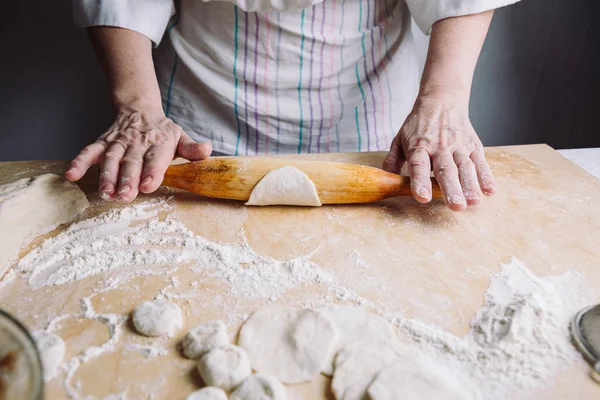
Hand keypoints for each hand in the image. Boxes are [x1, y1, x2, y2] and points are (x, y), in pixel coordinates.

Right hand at [65, 105, 211, 201]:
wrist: (139, 108)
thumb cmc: (162, 131)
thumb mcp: (180, 137)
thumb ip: (192, 149)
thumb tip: (208, 150)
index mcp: (159, 143)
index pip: (156, 158)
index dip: (152, 171)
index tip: (149, 185)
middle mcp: (137, 143)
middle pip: (131, 162)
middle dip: (127, 179)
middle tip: (125, 196)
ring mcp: (118, 143)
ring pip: (110, 159)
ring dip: (106, 176)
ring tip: (105, 193)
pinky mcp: (103, 143)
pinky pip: (89, 151)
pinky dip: (80, 162)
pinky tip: (72, 175)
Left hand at [382, 94, 496, 211]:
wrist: (442, 100)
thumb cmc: (418, 125)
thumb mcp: (400, 138)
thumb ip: (392, 160)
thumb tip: (383, 180)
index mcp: (419, 146)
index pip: (419, 165)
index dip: (420, 182)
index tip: (423, 197)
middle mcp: (439, 147)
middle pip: (446, 170)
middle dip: (452, 189)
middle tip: (456, 206)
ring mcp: (458, 146)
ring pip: (465, 167)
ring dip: (470, 185)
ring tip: (472, 202)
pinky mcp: (473, 145)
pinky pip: (480, 162)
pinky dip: (486, 176)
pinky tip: (490, 190)